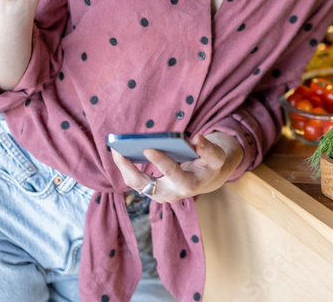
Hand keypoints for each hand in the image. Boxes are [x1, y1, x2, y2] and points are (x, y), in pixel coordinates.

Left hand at [112, 132, 243, 203]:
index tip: (148, 149)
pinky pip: (135, 181)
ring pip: (136, 184)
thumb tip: (197, 138)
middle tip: (118, 151)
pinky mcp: (152, 190)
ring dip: (124, 168)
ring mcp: (159, 194)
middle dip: (129, 169)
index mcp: (188, 185)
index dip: (161, 162)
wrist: (206, 178)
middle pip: (145, 184)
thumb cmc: (210, 165)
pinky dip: (126, 168)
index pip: (173, 174)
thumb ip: (208, 149)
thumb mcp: (216, 156)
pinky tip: (120, 153)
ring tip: (115, 149)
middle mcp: (171, 194)